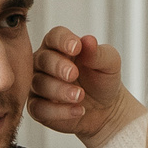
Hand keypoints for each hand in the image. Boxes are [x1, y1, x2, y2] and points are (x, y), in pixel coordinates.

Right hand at [29, 26, 144, 147]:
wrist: (105, 109)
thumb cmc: (103, 80)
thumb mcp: (109, 64)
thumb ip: (98, 53)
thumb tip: (89, 40)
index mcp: (60, 46)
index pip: (54, 36)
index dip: (63, 40)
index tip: (76, 47)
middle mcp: (44, 63)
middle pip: (42, 59)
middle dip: (58, 67)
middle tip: (74, 75)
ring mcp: (38, 85)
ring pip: (39, 84)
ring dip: (60, 90)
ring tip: (80, 96)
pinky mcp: (37, 107)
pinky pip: (39, 108)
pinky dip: (58, 111)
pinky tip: (77, 110)